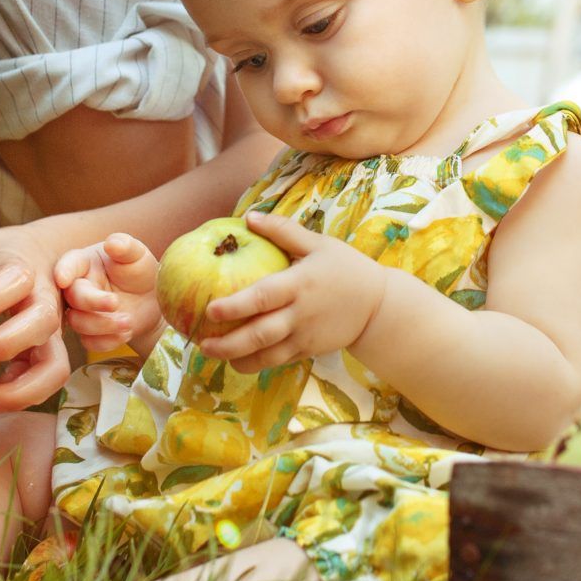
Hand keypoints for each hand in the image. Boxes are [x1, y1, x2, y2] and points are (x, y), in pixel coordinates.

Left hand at [0, 224, 80, 413]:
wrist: (38, 257)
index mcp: (20, 267)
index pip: (14, 281)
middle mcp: (46, 299)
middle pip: (42, 322)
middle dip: (5, 343)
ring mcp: (55, 331)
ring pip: (54, 365)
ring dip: (18, 389)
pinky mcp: (51, 355)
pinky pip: (44, 384)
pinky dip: (16, 398)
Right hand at [52, 233, 161, 355]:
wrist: (152, 302)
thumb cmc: (140, 272)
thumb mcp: (137, 255)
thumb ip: (126, 247)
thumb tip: (113, 243)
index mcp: (85, 263)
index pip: (70, 264)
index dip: (64, 271)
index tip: (63, 279)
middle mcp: (78, 287)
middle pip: (72, 297)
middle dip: (93, 302)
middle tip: (116, 303)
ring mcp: (81, 312)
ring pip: (78, 322)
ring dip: (103, 325)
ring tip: (129, 322)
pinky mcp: (89, 333)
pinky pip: (89, 342)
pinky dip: (108, 341)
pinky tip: (126, 333)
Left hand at [195, 211, 393, 371]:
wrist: (379, 306)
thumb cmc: (346, 268)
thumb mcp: (319, 244)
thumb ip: (283, 230)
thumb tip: (249, 217)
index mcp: (300, 284)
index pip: (263, 297)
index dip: (236, 306)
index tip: (210, 309)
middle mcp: (300, 314)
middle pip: (260, 334)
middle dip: (229, 343)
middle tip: (201, 344)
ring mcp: (305, 336)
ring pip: (267, 355)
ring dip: (238, 359)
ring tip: (213, 355)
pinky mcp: (309, 351)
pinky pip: (278, 361)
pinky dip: (257, 364)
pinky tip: (237, 361)